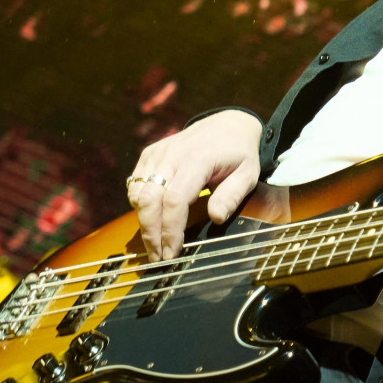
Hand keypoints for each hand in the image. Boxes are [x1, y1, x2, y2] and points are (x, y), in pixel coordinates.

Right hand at [127, 109, 263, 259]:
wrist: (227, 125)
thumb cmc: (239, 154)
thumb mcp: (247, 175)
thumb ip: (232, 196)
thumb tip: (216, 218)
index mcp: (198, 160)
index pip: (175, 200)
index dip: (169, 230)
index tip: (171, 253)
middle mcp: (172, 155)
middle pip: (149, 199)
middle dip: (150, 233)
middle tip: (158, 258)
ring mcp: (157, 152)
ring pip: (137, 193)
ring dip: (143, 222)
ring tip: (156, 242)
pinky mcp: (149, 153)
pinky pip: (135, 184)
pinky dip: (139, 205)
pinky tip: (153, 218)